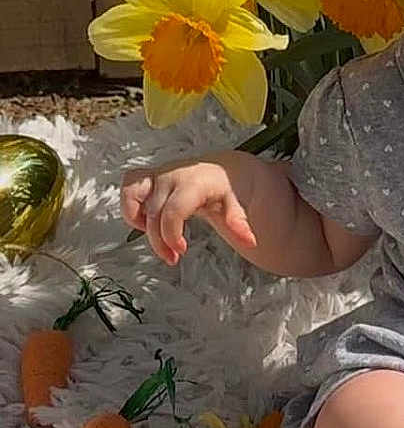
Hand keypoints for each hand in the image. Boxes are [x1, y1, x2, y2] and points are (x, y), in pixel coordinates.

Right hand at [120, 151, 257, 265]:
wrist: (222, 170)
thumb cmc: (228, 188)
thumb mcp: (236, 204)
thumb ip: (240, 223)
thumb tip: (250, 242)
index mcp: (194, 183)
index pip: (173, 211)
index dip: (172, 234)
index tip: (181, 250)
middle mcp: (172, 175)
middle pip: (154, 214)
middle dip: (160, 241)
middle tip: (173, 257)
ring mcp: (157, 175)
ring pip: (133, 198)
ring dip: (139, 225)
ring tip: (156, 240)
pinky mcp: (147, 177)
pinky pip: (128, 188)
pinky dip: (130, 208)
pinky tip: (144, 223)